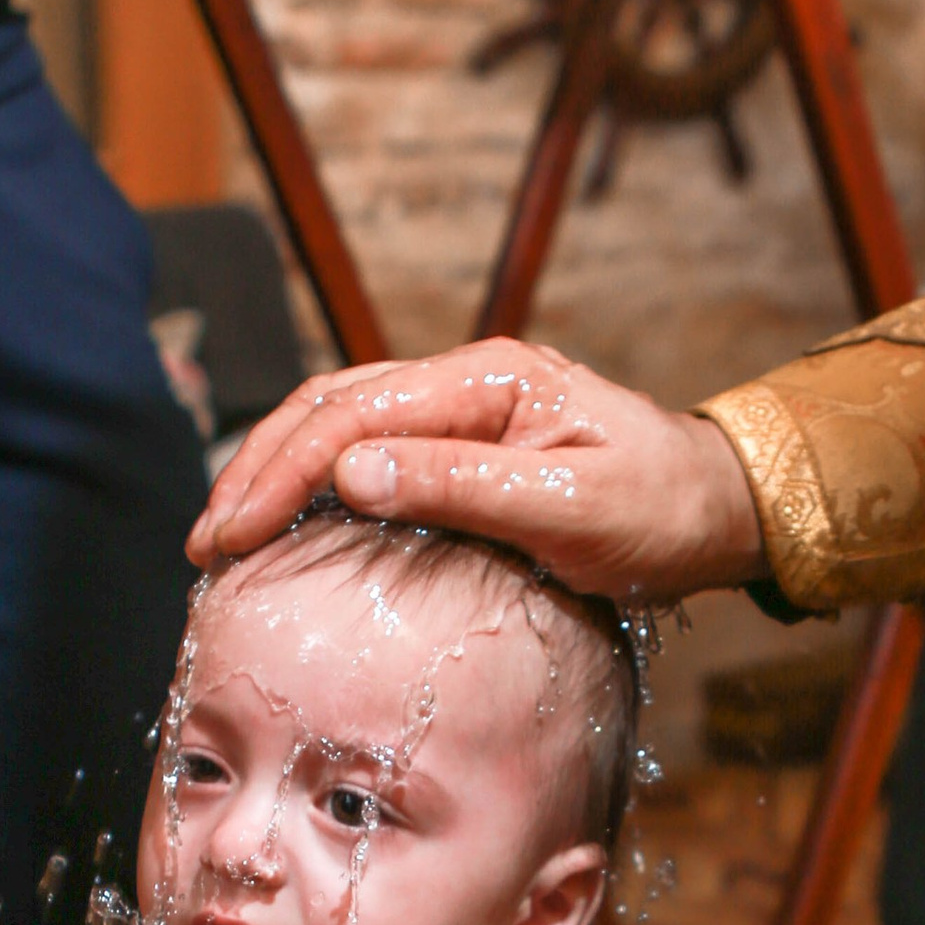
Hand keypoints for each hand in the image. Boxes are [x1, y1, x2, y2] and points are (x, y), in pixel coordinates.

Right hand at [190, 340, 766, 603]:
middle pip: (329, 408)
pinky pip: (370, 454)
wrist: (719, 508)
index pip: (353, 413)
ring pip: (339, 426)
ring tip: (223, 535)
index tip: (233, 533)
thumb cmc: (659, 509)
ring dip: (275, 477)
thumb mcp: (569, 506)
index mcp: (486, 380)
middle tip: (204, 543)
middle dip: (256, 472)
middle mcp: (464, 382)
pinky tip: (285, 527)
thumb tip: (352, 472)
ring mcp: (461, 412)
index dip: (282, 472)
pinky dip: (313, 488)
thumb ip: (462, 485)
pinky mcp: (463, 448)